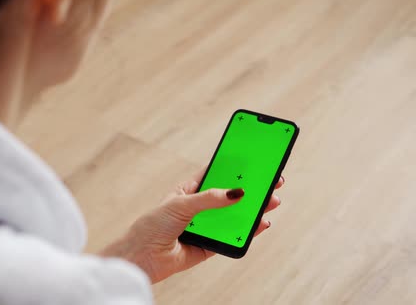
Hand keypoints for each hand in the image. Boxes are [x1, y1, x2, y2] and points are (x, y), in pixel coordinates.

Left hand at [99, 168, 283, 283]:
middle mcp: (200, 207)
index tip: (255, 158)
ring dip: (254, 209)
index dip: (235, 166)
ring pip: (235, 216)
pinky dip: (248, 231)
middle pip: (230, 195)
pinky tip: (261, 223)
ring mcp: (206, 226)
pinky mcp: (211, 245)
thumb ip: (210, 199)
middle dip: (252, 188)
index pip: (216, 173)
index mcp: (189, 190)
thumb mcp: (181, 204)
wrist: (142, 257)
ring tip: (272, 201)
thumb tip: (237, 193)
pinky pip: (233, 237)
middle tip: (273, 181)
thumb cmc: (153, 225)